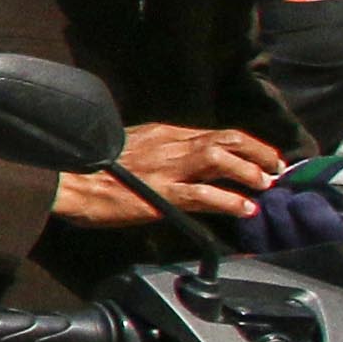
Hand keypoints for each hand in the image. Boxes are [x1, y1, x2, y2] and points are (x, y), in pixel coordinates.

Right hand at [54, 123, 290, 231]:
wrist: (66, 180)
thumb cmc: (88, 167)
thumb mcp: (127, 148)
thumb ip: (155, 151)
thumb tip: (175, 162)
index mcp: (162, 133)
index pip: (212, 134)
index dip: (243, 144)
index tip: (260, 155)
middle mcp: (170, 144)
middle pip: (225, 139)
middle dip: (257, 151)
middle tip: (276, 167)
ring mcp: (167, 168)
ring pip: (221, 160)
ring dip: (249, 171)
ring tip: (266, 184)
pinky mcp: (163, 194)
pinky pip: (205, 195)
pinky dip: (230, 200)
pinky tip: (246, 209)